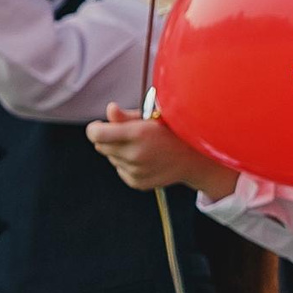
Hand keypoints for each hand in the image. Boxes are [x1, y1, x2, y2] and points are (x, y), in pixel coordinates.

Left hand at [85, 104, 237, 197]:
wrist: (196, 159)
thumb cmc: (175, 132)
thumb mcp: (154, 118)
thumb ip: (127, 116)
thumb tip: (110, 109)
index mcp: (138, 134)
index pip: (96, 134)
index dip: (95, 129)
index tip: (100, 126)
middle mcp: (135, 154)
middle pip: (100, 146)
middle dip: (109, 139)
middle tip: (129, 135)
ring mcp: (136, 171)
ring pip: (111, 158)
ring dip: (120, 152)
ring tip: (143, 147)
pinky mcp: (137, 182)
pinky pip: (120, 169)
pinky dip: (128, 164)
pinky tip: (146, 159)